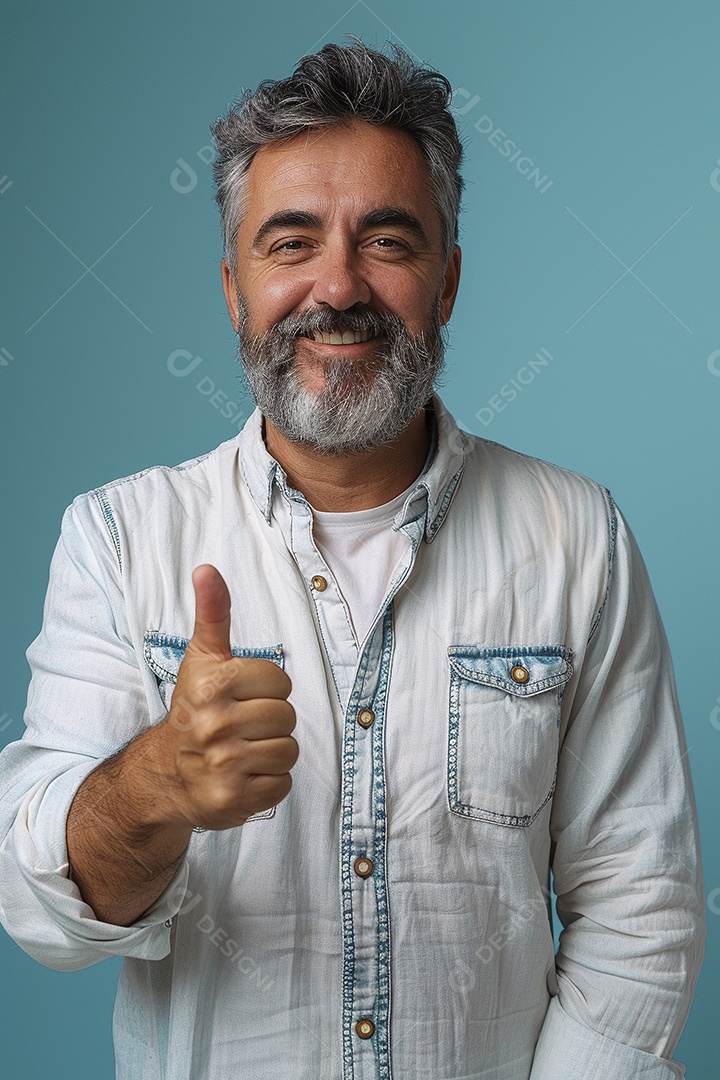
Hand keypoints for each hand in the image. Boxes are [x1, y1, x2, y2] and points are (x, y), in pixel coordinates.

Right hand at [158, 564, 296, 829]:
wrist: (164, 774)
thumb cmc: (194, 708)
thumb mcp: (202, 658)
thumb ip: (212, 613)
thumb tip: (206, 568)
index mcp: (213, 685)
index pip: (280, 681)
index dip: (266, 688)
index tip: (241, 696)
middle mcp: (214, 725)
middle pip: (287, 717)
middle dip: (271, 721)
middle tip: (243, 725)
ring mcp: (223, 766)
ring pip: (288, 750)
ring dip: (272, 751)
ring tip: (244, 749)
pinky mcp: (233, 800)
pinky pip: (282, 784)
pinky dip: (270, 782)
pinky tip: (245, 775)